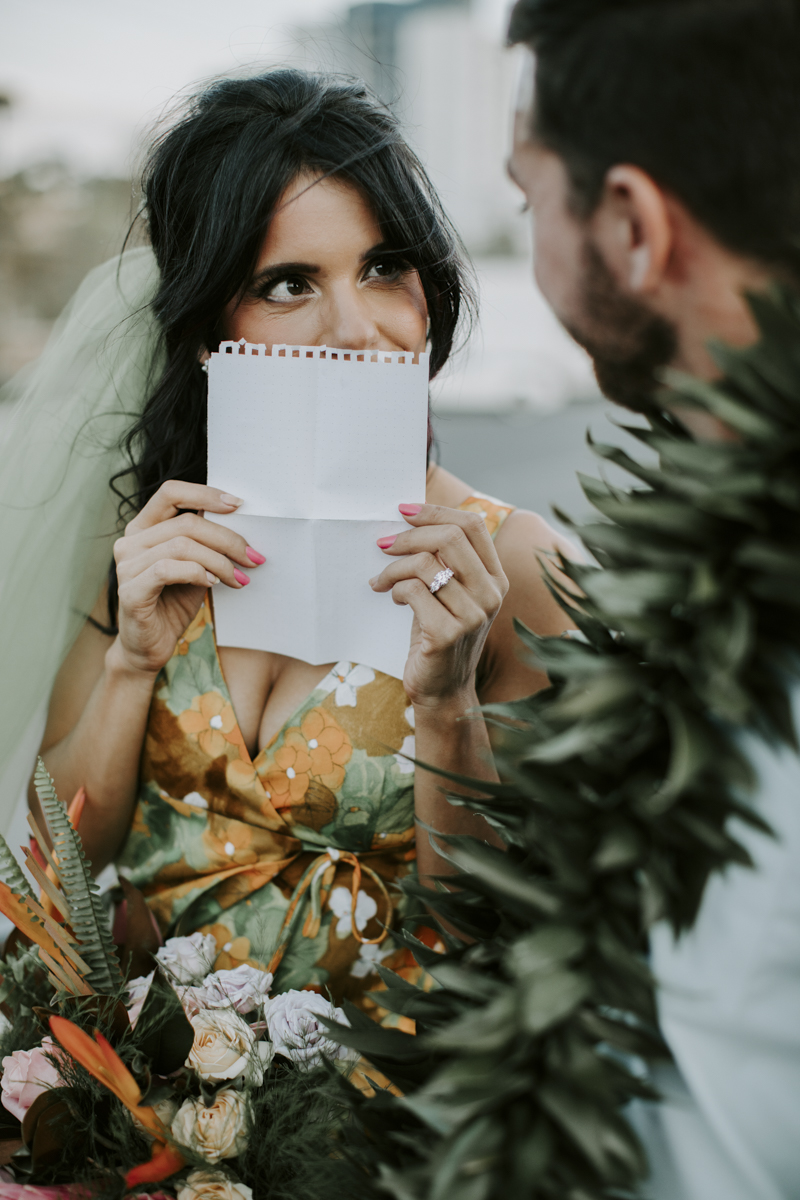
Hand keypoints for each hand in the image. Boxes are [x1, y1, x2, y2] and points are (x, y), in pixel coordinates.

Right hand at [112, 481, 263, 674]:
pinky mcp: (130, 591)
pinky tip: (213, 583)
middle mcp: (130, 541)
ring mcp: (126, 565)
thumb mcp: (195, 567)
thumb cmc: (173, 604)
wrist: (149, 647)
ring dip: (219, 560)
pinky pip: (167, 569)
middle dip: (227, 539)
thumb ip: (206, 544)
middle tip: (253, 557)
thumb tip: (243, 527)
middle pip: (186, 522)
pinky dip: (197, 573)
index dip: (205, 494)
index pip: (171, 493)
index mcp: (144, 527)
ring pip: (182, 545)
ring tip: (238, 577)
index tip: (238, 505)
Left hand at [369, 503, 508, 708]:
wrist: (442, 689)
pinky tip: (391, 599)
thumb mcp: (449, 594)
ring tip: (381, 580)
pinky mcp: (449, 633)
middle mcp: (491, 594)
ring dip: (393, 568)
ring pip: (426, 565)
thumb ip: (444, 562)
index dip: (435, 511)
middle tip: (383, 543)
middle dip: (409, 536)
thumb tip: (407, 521)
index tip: (403, 510)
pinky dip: (395, 590)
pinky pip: (413, 591)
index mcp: (496, 578)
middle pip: (450, 538)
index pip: (472, 525)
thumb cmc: (439, 634)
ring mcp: (473, 615)